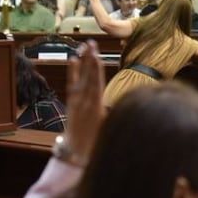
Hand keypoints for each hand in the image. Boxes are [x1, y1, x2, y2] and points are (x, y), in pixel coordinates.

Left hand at [65, 40, 105, 161]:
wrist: (75, 154)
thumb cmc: (97, 144)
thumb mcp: (109, 130)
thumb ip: (114, 115)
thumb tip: (126, 105)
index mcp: (95, 109)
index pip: (96, 85)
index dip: (96, 71)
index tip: (96, 56)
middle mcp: (84, 103)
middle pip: (88, 77)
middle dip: (89, 59)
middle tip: (91, 43)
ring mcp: (76, 102)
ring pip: (80, 78)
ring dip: (82, 61)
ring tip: (84, 46)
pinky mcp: (71, 103)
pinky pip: (71, 84)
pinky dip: (72, 72)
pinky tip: (72, 60)